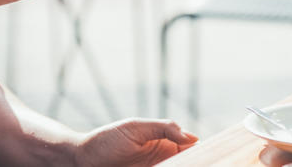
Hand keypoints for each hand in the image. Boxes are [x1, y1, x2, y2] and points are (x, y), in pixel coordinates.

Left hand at [73, 119, 196, 166]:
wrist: (79, 161)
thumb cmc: (106, 141)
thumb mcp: (136, 128)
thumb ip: (164, 128)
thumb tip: (193, 137)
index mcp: (164, 143)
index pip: (192, 147)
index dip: (204, 150)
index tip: (213, 155)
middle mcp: (163, 160)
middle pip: (189, 162)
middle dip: (199, 163)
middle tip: (204, 164)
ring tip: (191, 165)